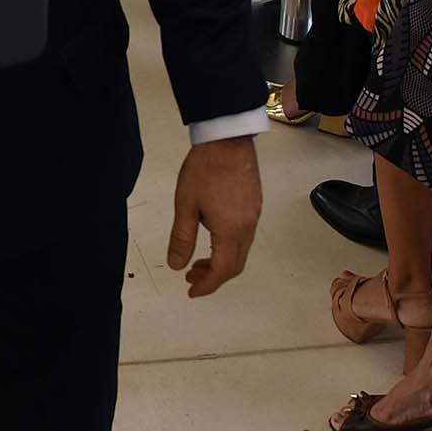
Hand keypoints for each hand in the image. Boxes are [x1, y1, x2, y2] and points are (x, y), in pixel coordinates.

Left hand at [167, 137, 261, 296]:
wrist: (227, 140)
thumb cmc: (205, 169)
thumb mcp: (186, 206)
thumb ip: (182, 238)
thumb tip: (176, 265)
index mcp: (230, 231)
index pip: (222, 271)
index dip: (207, 285)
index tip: (192, 290)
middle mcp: (247, 227)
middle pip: (235, 265)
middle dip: (213, 276)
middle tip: (192, 276)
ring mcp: (254, 216)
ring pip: (241, 251)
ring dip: (221, 260)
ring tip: (199, 258)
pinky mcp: (255, 204)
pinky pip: (245, 236)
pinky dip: (229, 246)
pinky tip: (213, 235)